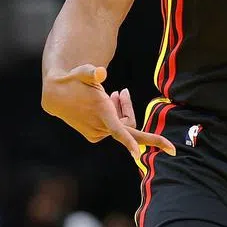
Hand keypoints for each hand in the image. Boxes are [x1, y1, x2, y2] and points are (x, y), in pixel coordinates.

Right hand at [42, 65, 175, 159]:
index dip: (129, 142)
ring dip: (124, 110)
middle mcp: (100, 127)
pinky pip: (115, 127)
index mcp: (101, 114)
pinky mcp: (94, 134)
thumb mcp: (82, 72)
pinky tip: (111, 98)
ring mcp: (97, 133)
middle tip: (172, 149)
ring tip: (119, 92)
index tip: (138, 155)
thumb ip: (91, 72)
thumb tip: (100, 72)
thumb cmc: (72, 80)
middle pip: (130, 133)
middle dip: (151, 138)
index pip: (119, 131)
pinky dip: (117, 114)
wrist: (55, 95)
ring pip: (122, 125)